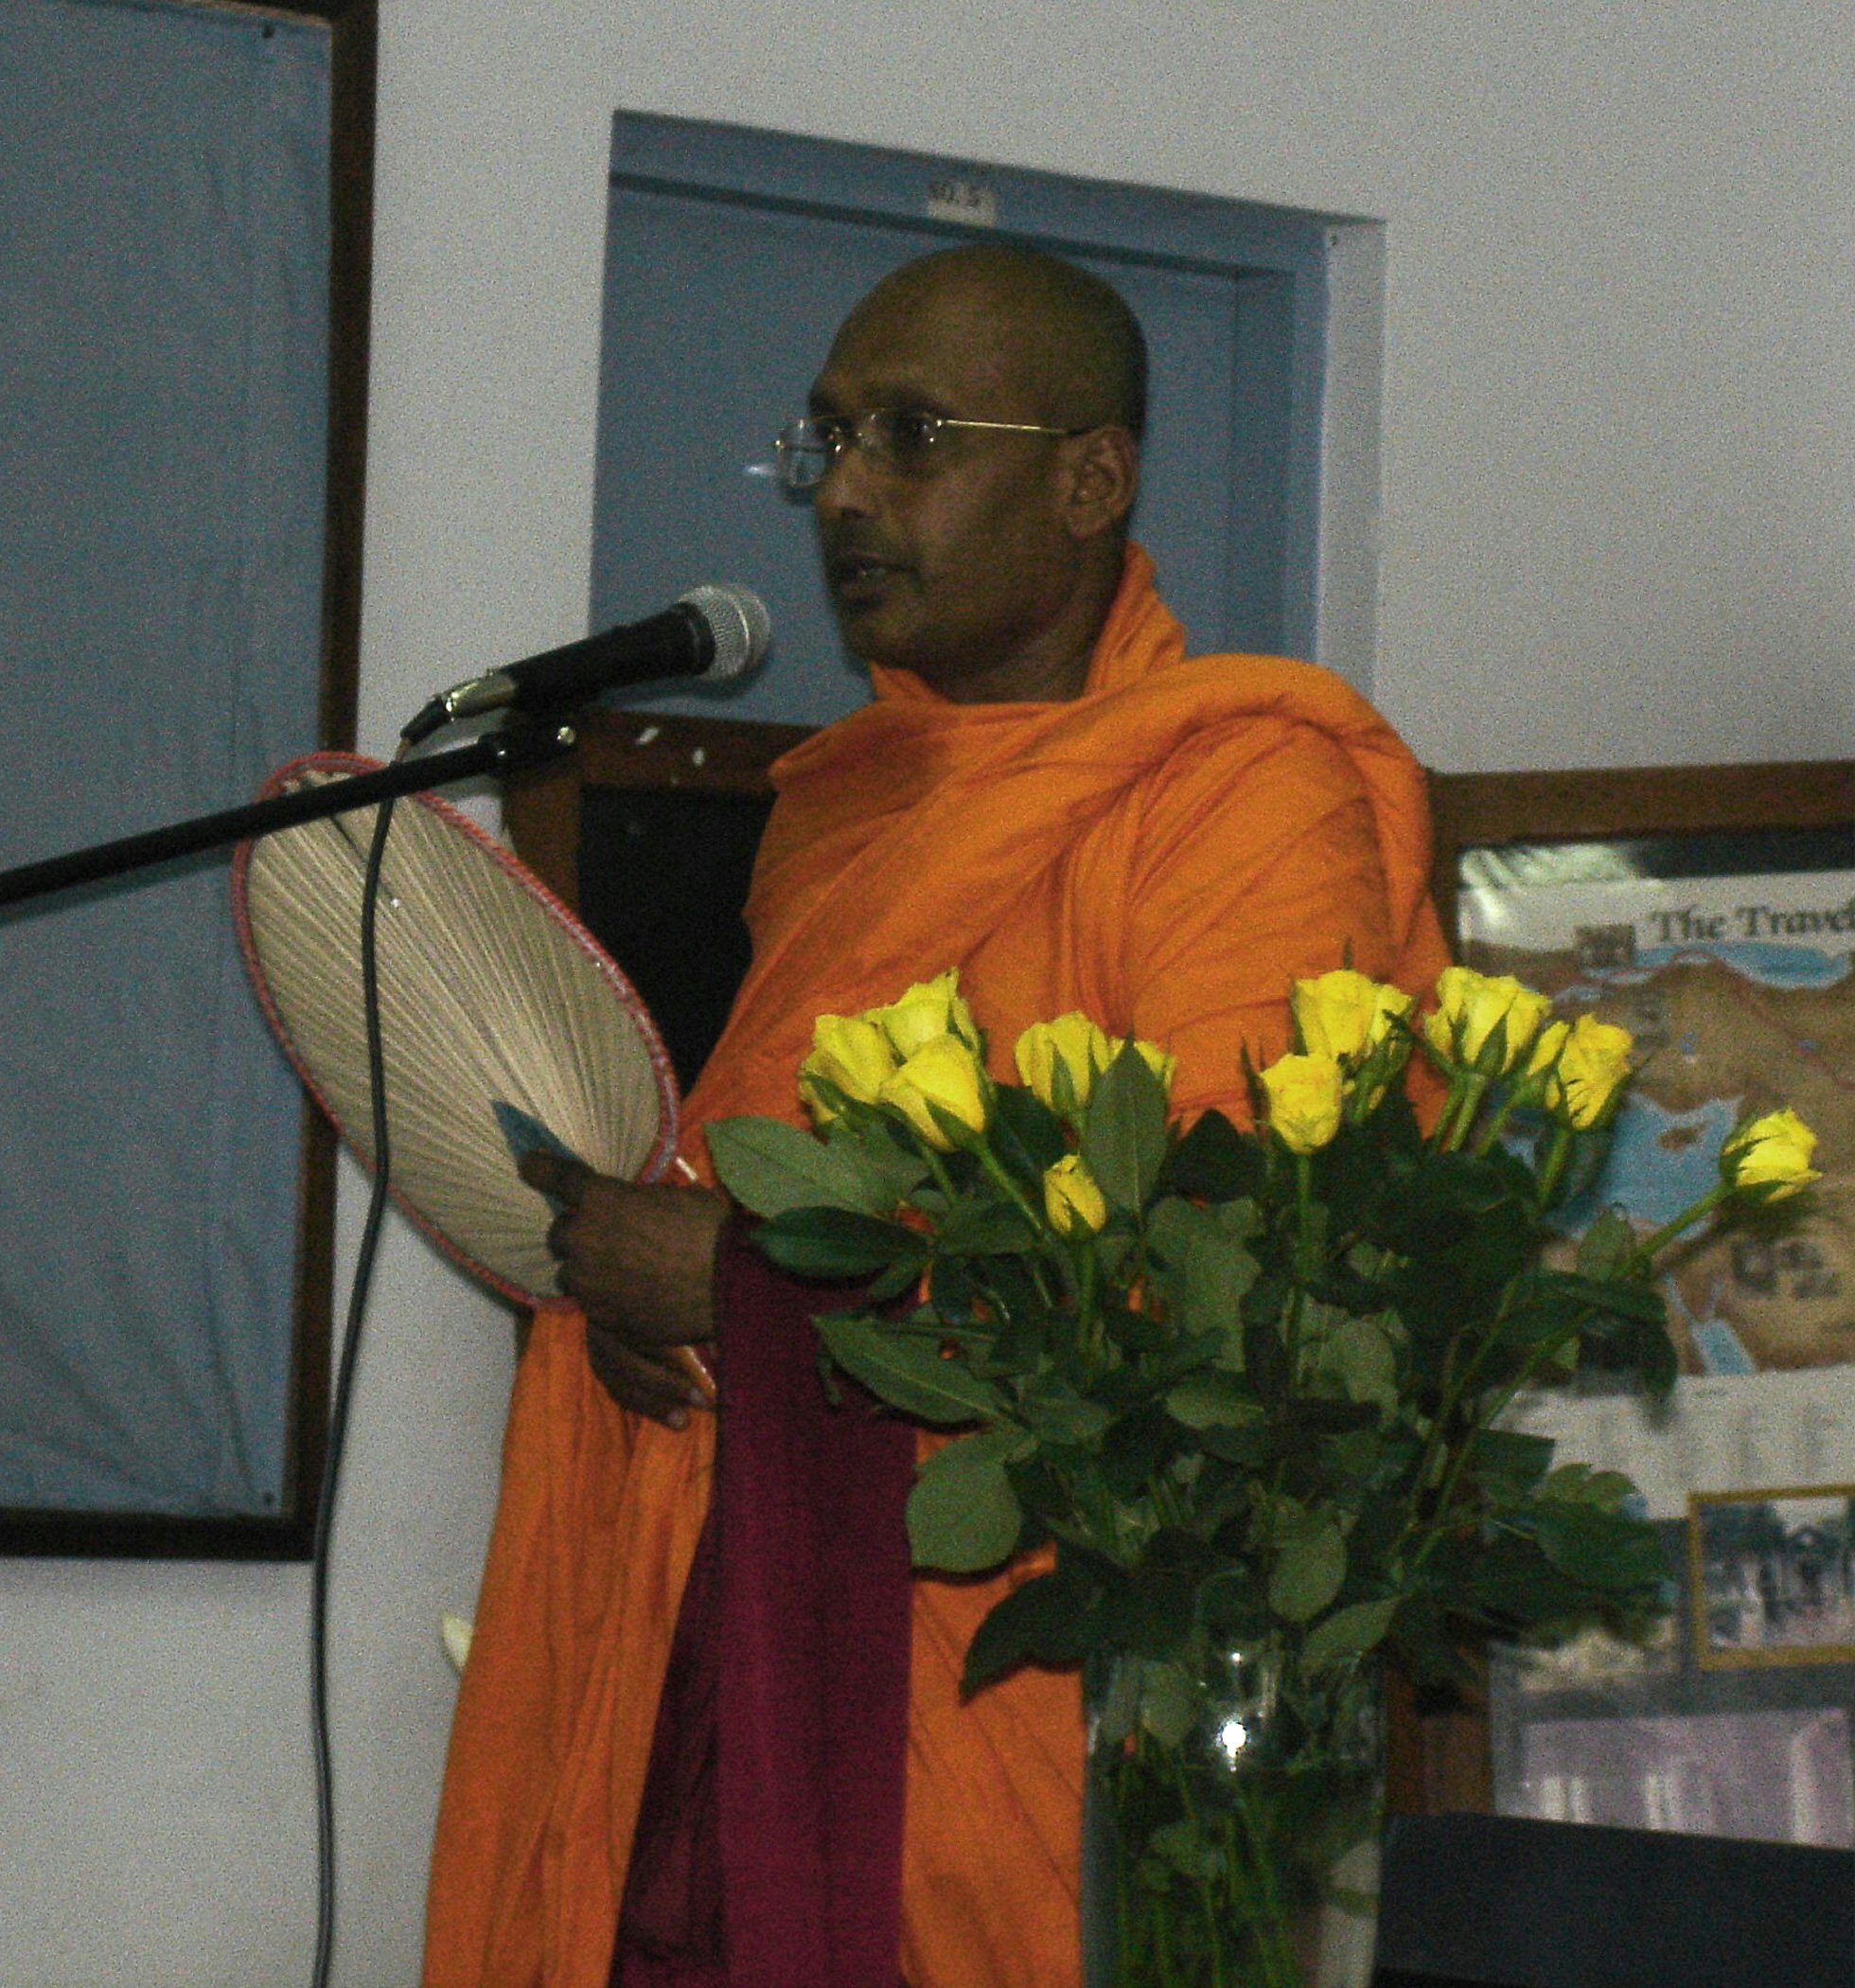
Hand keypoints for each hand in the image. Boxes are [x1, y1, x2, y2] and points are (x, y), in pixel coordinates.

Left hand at [519, 1151, 725, 1427]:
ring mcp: (590, 1283)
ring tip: (619, 1271)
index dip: (539, 1169)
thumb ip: (641, 1200)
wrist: (729, 1284)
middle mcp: (584, 1239)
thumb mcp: (675, 1196)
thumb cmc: (710, 1228)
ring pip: (572, 1274)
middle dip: (577, 1233)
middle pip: (559, 1234)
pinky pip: (594, 1303)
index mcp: (601, 1199)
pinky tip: (634, 1295)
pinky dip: (607, 1297)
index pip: (557, 1178)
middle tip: (605, 1235)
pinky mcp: (604, 1317)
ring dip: (588, 1269)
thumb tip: (637, 1205)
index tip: (528, 1164)